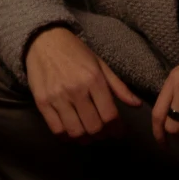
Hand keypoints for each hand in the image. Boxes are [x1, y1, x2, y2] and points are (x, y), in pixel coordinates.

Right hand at [24, 25, 142, 140]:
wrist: (44, 41)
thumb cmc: (75, 52)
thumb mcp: (100, 65)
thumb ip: (118, 87)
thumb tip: (137, 105)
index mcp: (94, 79)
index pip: (109, 115)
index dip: (117, 129)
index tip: (118, 132)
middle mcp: (76, 90)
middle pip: (94, 127)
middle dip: (102, 135)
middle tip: (103, 134)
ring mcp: (57, 97)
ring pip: (76, 131)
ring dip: (85, 138)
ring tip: (88, 136)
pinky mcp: (41, 102)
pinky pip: (56, 129)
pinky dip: (66, 137)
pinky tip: (71, 132)